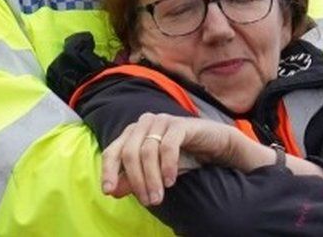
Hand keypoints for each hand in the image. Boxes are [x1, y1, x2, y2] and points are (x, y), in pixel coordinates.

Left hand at [101, 113, 246, 205]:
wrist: (214, 145)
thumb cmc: (182, 156)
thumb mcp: (155, 172)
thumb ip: (133, 179)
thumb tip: (113, 191)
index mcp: (133, 133)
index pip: (112, 151)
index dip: (108, 171)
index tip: (108, 191)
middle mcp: (144, 124)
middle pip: (130, 153)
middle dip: (136, 181)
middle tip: (147, 201)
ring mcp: (161, 121)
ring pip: (148, 151)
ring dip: (152, 178)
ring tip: (158, 197)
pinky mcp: (180, 124)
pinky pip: (168, 146)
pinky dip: (167, 166)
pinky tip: (170, 181)